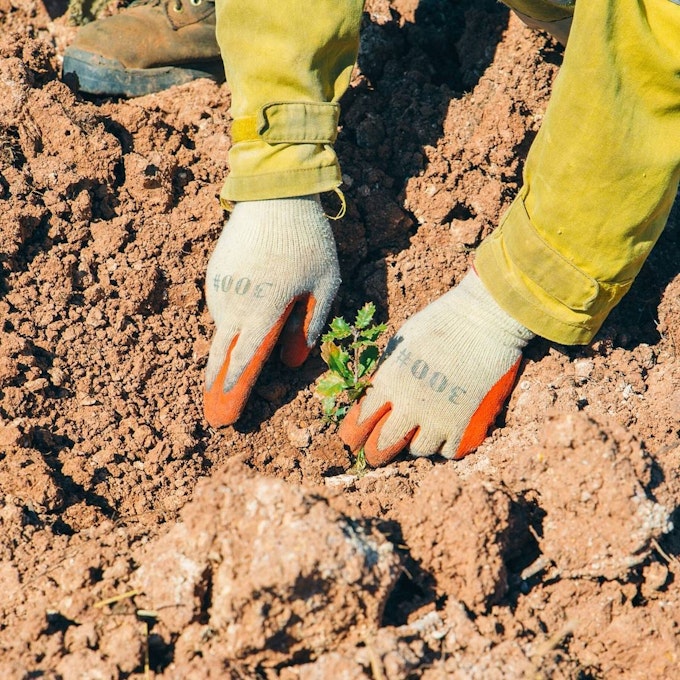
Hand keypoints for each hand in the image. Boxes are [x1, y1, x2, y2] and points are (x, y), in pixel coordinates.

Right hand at [204, 195, 339, 426]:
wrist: (274, 193)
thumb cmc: (307, 240)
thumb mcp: (324, 284)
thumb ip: (310, 325)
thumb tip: (294, 360)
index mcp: (263, 309)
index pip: (245, 358)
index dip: (234, 386)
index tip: (225, 407)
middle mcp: (234, 303)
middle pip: (219, 351)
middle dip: (214, 381)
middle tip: (211, 406)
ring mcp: (219, 287)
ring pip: (220, 328)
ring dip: (223, 349)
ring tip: (226, 369)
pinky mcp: (214, 273)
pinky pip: (218, 307)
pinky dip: (226, 322)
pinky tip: (238, 323)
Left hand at [339, 270, 533, 464]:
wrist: (484, 320)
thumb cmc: (440, 323)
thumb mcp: (400, 346)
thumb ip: (386, 376)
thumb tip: (377, 400)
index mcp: (388, 383)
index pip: (360, 422)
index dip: (355, 434)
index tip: (356, 439)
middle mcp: (409, 405)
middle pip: (383, 446)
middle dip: (377, 452)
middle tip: (378, 454)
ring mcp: (439, 419)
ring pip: (418, 450)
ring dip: (417, 443)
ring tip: (422, 431)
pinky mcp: (467, 426)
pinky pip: (450, 451)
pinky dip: (447, 444)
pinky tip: (448, 431)